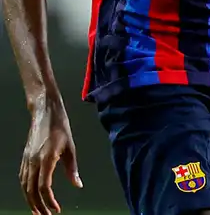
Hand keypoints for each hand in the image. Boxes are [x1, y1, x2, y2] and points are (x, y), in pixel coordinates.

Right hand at [20, 95, 82, 214]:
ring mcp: (26, 160)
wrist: (45, 113)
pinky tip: (31, 195)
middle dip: (38, 206)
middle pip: (31, 190)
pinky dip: (26, 190)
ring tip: (38, 211)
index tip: (56, 209)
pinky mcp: (24, 158)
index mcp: (46, 159)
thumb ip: (72, 168)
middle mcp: (33, 162)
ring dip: (30, 200)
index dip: (49, 200)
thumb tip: (77, 185)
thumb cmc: (60, 128)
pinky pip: (23, 178)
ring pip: (25, 186)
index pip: (44, 187)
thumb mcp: (71, 147)